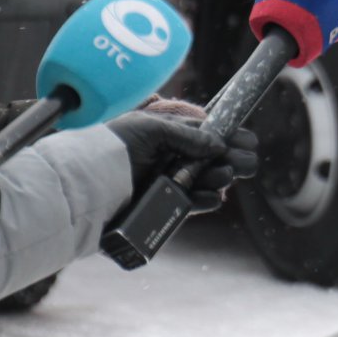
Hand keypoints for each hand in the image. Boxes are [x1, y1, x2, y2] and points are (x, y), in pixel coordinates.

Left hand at [106, 111, 258, 213]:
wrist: (88, 184)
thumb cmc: (114, 148)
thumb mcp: (151, 129)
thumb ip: (187, 135)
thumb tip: (219, 144)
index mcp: (168, 135)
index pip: (208, 134)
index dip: (230, 137)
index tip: (249, 141)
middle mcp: (172, 159)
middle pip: (213, 158)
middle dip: (233, 159)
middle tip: (246, 163)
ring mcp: (169, 183)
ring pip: (207, 181)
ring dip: (221, 177)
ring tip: (224, 176)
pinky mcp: (165, 207)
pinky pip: (194, 204)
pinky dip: (206, 199)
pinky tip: (213, 195)